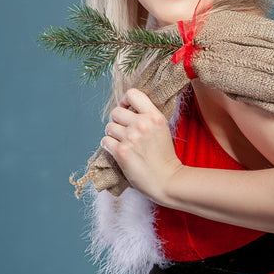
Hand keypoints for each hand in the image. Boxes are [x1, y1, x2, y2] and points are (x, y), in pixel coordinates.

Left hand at [102, 88, 182, 202]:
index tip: (126, 109)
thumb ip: (148, 118)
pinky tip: (117, 151)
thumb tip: (129, 110)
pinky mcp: (122, 152)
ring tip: (122, 143)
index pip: (132, 94)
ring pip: (109, 127)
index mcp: (154, 116)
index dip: (125, 101)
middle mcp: (142, 124)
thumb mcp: (162, 129)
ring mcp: (131, 138)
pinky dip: (108, 146)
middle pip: (116, 112)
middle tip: (123, 132)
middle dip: (117, 121)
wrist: (168, 180)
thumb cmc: (165, 157)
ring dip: (112, 135)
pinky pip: (105, 141)